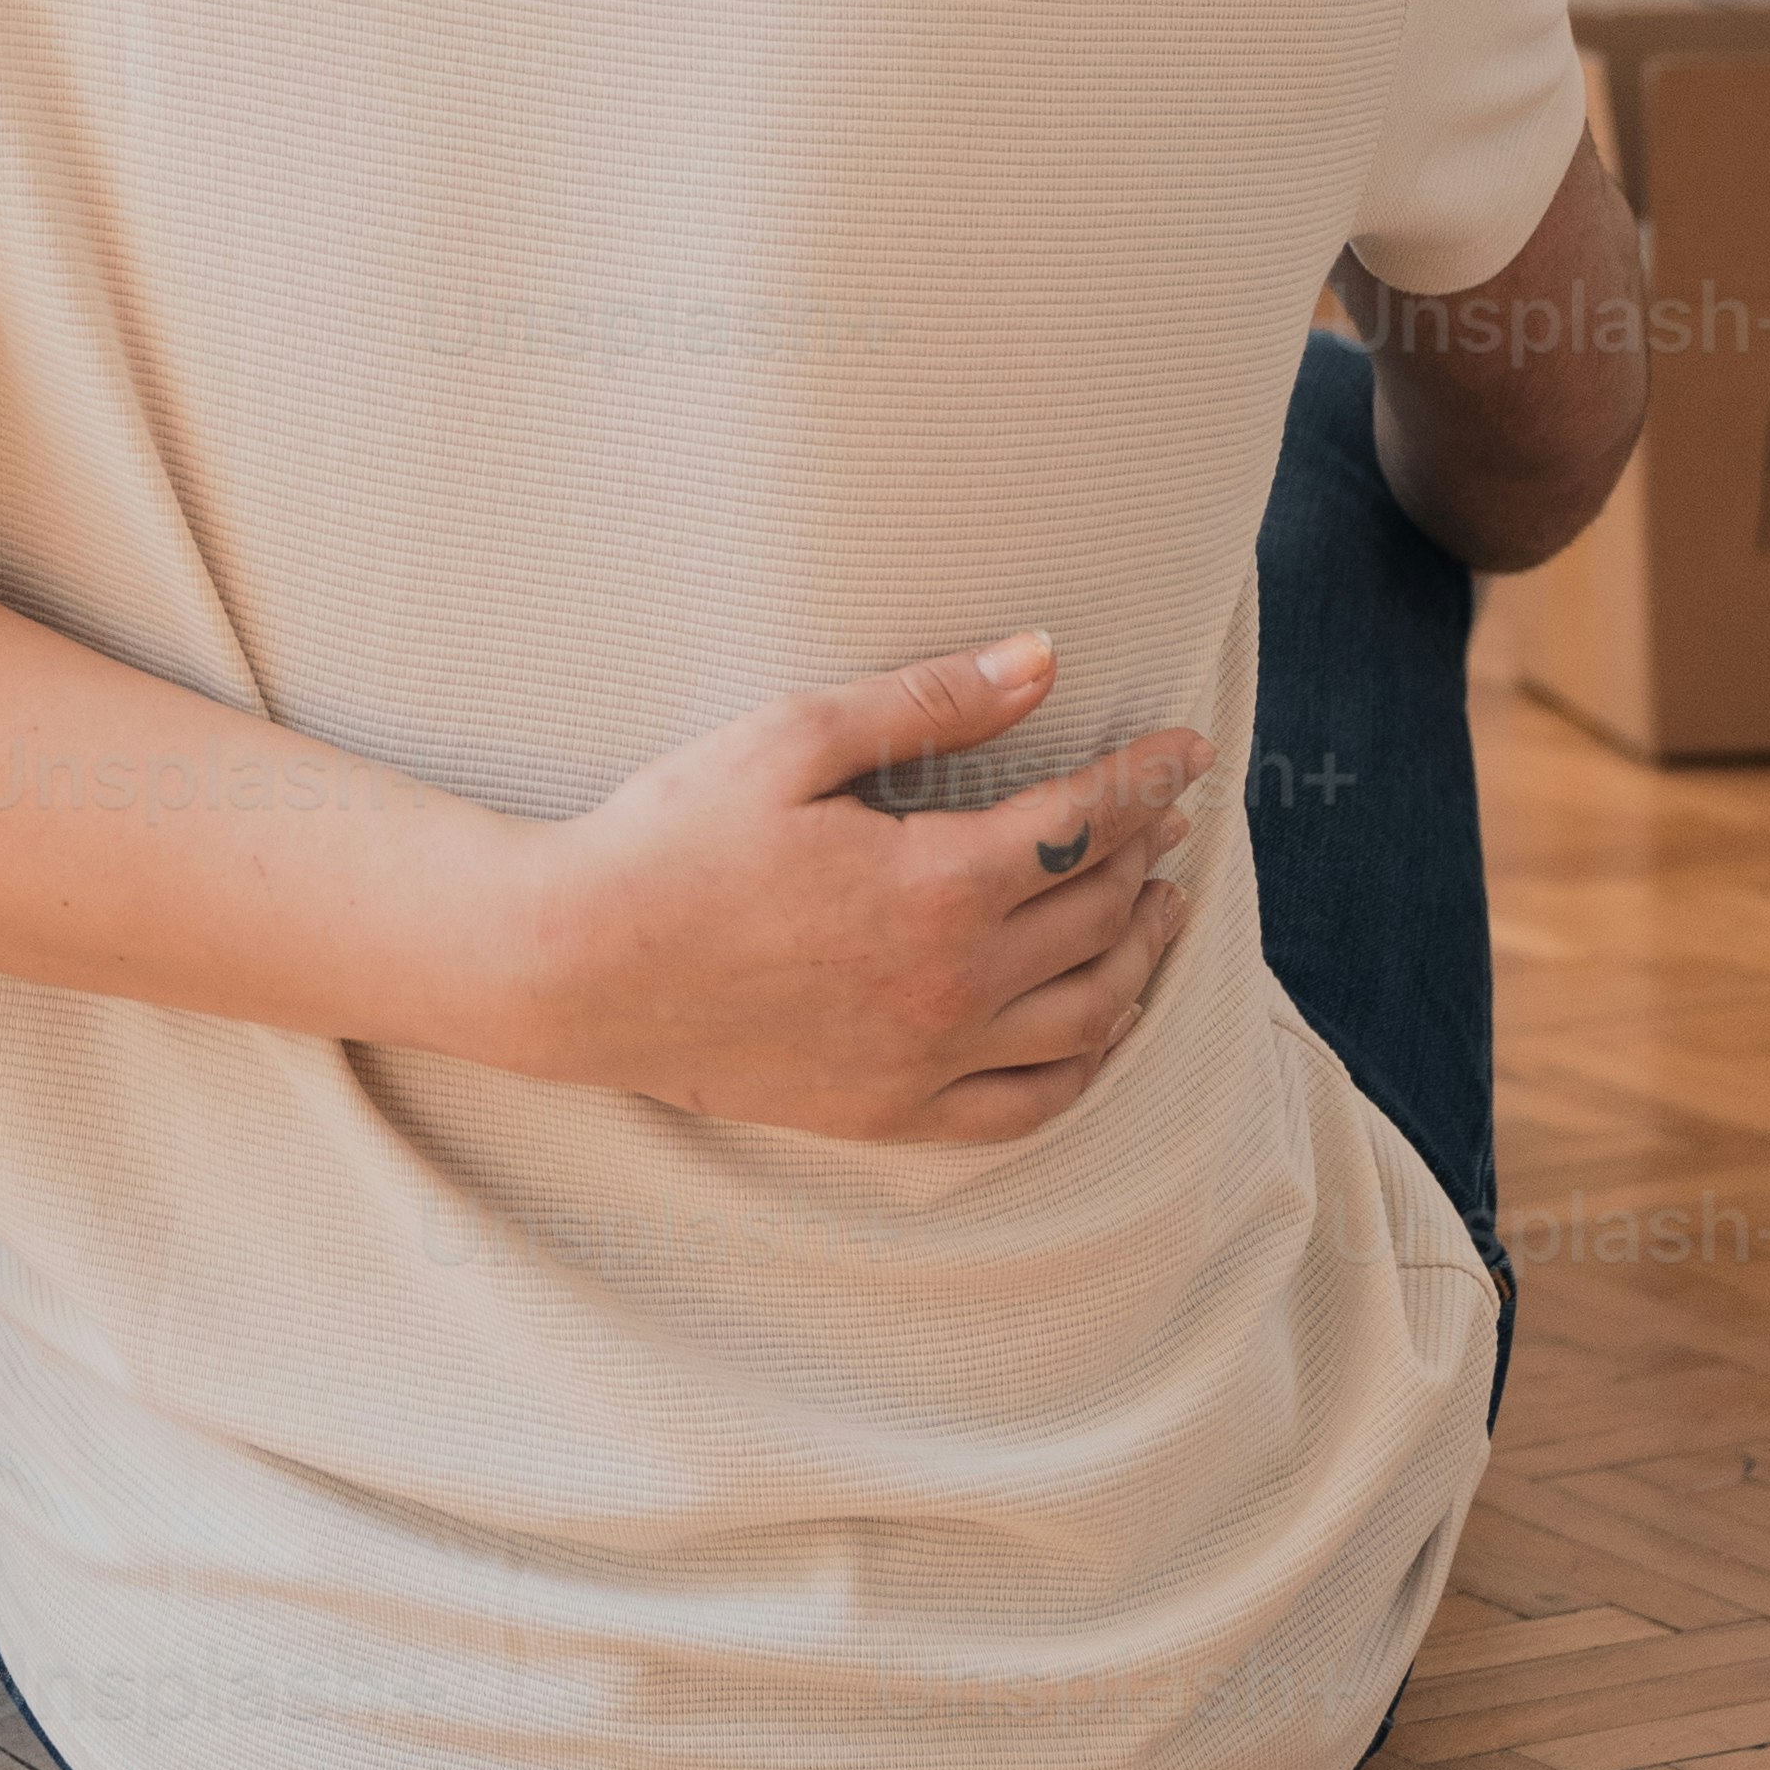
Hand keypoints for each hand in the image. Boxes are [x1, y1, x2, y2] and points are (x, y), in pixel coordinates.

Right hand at [512, 630, 1204, 1139]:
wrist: (578, 966)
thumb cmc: (674, 835)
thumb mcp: (796, 738)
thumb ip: (931, 702)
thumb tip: (1043, 658)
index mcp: (935, 883)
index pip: (1083, 824)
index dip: (1147, 779)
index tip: (1190, 748)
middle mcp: (952, 983)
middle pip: (1096, 912)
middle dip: (1148, 851)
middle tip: (1170, 810)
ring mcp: (928, 1059)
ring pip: (1087, 1015)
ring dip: (1139, 952)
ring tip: (1158, 906)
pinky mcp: (893, 1112)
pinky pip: (1030, 1103)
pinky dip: (1087, 1060)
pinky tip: (1099, 1020)